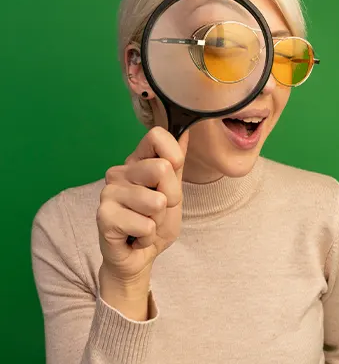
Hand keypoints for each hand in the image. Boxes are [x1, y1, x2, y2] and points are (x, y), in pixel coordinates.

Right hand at [96, 127, 188, 313]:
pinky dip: (148, 236)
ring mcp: (108, 192)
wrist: (139, 257)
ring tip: (145, 224)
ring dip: (158, 221)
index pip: (156, 135)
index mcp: (137, 161)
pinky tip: (135, 236)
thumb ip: (177, 164)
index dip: (173, 154)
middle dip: (171, 197)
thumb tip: (185, 130)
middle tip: (158, 210)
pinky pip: (146, 225)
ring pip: (156, 201)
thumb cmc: (156, 223)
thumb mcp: (173, 192)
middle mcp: (119, 172)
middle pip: (162, 169)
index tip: (173, 172)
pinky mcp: (104, 215)